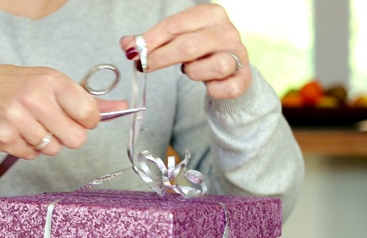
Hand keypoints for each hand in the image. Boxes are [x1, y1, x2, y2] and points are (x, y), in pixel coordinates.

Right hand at [0, 64, 126, 158]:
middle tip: (55, 124)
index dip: (88, 122)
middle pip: (75, 140)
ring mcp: (17, 119)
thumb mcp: (54, 82)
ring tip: (32, 125)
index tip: (78, 118)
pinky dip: (28, 148)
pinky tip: (19, 132)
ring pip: (53, 150)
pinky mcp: (3, 138)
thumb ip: (88, 99)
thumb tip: (123, 107)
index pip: (89, 115)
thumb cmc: (19, 85)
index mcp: (52, 82)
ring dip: (46, 142)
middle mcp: (34, 99)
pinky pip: (31, 155)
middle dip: (69, 136)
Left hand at [121, 3, 250, 98]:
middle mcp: (227, 31)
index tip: (131, 52)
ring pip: (212, 66)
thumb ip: (152, 41)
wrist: (231, 70)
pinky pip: (226, 88)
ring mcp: (239, 54)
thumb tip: (127, 45)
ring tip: (190, 70)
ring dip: (193, 73)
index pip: (174, 25)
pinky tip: (209, 85)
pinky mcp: (244, 77)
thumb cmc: (199, 51)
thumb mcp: (176, 39)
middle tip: (143, 67)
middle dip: (160, 59)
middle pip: (188, 46)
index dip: (150, 40)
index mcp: (210, 14)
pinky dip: (214, 89)